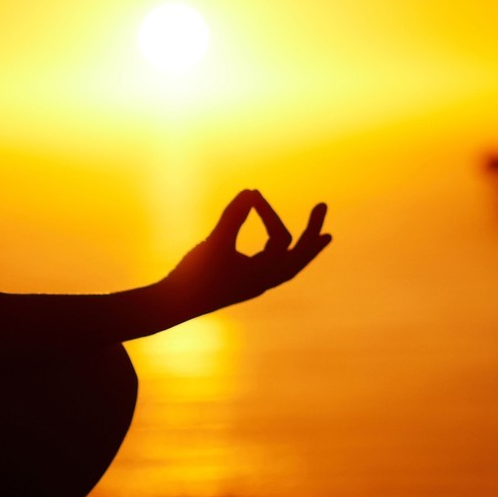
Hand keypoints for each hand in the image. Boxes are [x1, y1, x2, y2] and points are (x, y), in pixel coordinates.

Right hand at [160, 189, 330, 321]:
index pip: (281, 238)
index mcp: (263, 275)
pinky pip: (276, 269)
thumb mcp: (215, 243)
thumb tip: (250, 191)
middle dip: (312, 232)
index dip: (269, 213)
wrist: (173, 305)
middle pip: (300, 257)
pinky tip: (280, 245)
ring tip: (324, 236)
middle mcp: (265, 281)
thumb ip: (233, 217)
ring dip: (306, 249)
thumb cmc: (194, 276)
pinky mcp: (245, 283)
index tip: (252, 196)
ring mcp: (256, 284)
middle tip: (323, 206)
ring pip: (291, 266)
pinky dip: (285, 255)